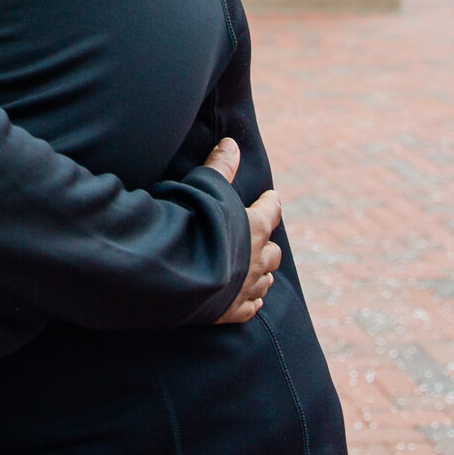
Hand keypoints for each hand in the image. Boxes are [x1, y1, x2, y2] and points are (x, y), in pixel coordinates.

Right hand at [200, 138, 281, 324]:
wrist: (180, 272)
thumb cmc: (192, 222)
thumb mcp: (205, 185)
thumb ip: (220, 166)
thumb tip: (232, 143)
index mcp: (253, 227)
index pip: (270, 212)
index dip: (271, 204)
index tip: (272, 198)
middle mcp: (256, 258)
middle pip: (273, 252)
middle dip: (268, 244)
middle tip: (264, 238)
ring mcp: (246, 287)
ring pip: (265, 280)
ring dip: (264, 273)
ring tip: (261, 270)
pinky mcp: (232, 311)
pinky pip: (251, 308)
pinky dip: (253, 302)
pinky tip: (252, 301)